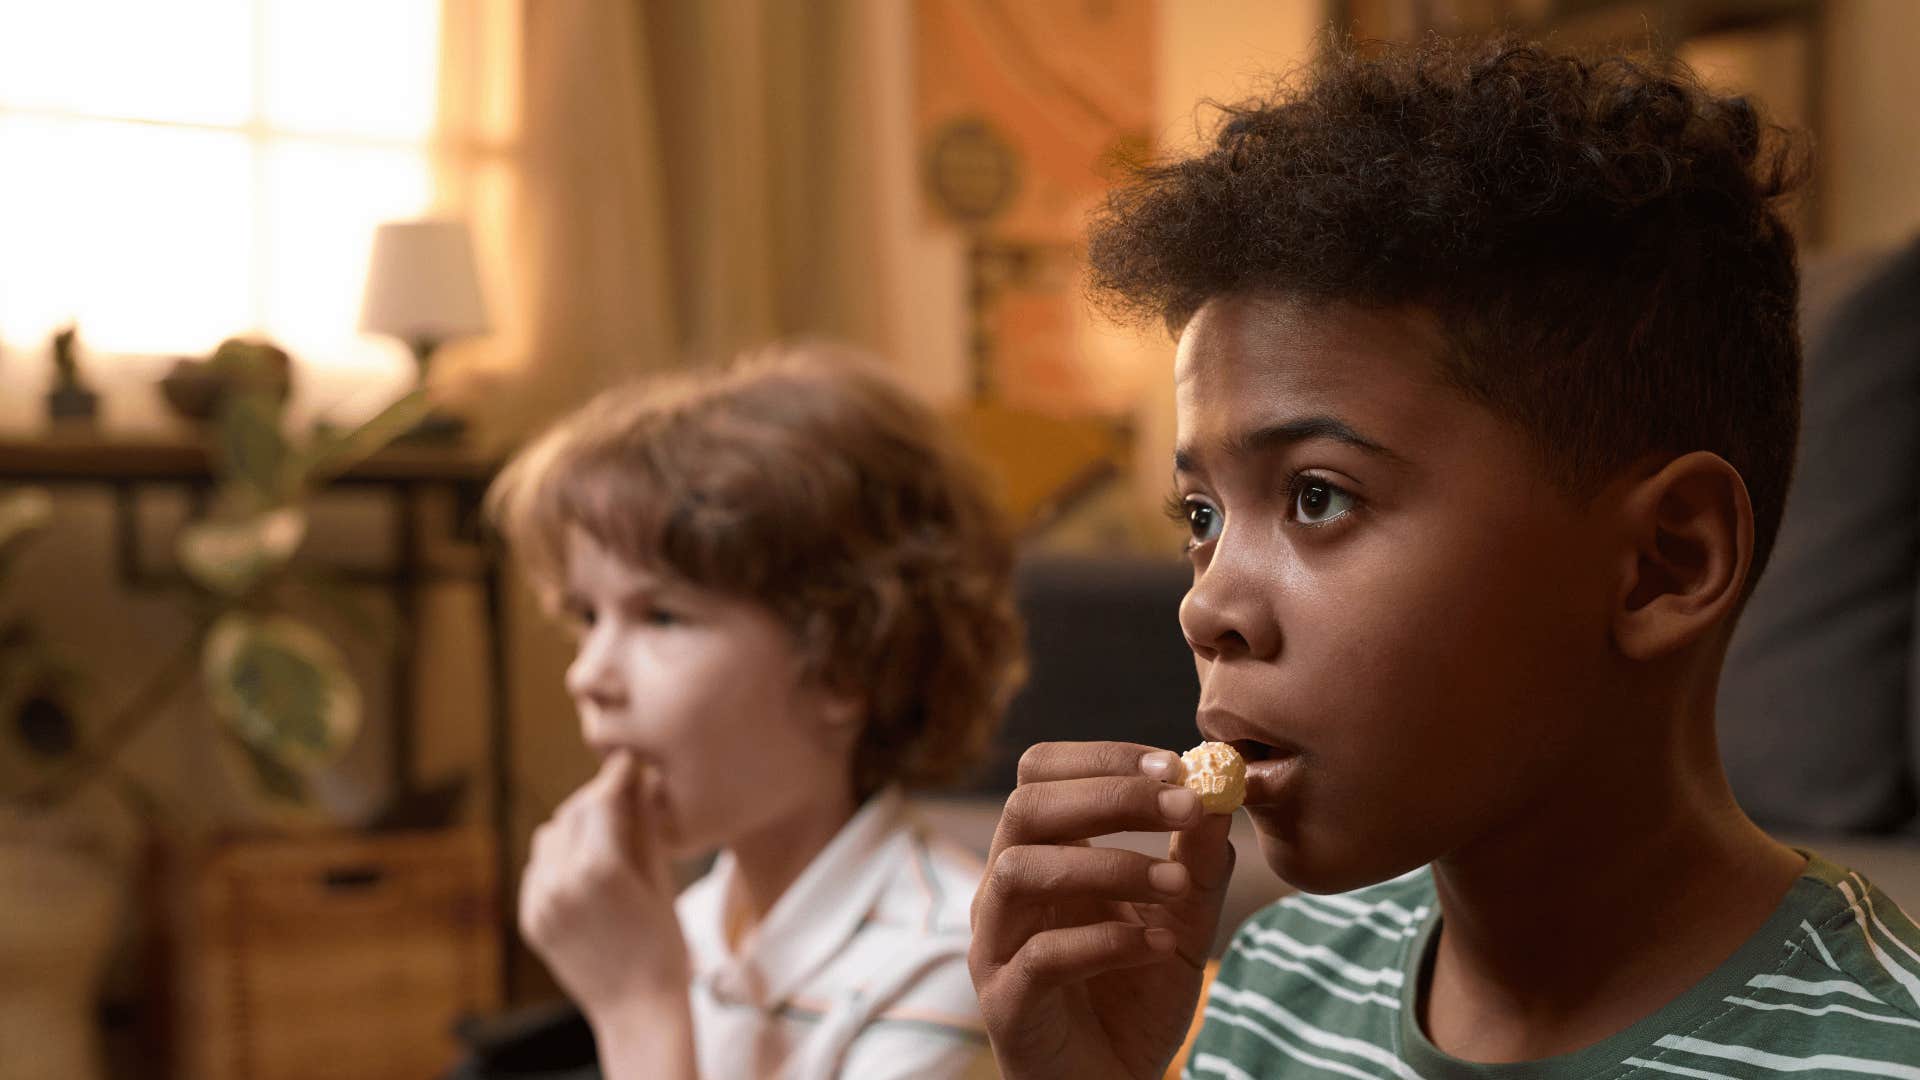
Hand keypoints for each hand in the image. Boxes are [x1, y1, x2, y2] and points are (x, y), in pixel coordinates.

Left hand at [520, 750, 687, 1017]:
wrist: (636, 1008)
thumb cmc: (664, 944)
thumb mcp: (660, 879)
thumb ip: (644, 827)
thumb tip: (641, 780)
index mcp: (600, 869)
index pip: (603, 800)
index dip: (617, 775)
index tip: (628, 758)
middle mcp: (561, 882)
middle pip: (574, 813)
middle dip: (598, 799)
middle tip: (622, 791)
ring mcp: (539, 903)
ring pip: (550, 837)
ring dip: (575, 827)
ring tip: (604, 833)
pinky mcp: (529, 920)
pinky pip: (538, 870)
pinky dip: (558, 859)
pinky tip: (585, 867)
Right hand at [968, 741, 1235, 1079]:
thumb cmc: (1135, 999)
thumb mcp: (1182, 923)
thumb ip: (1198, 863)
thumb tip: (1222, 794)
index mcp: (1040, 856)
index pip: (1042, 774)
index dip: (1104, 758)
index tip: (1177, 763)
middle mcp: (1005, 891)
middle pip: (1026, 806)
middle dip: (1111, 795)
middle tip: (1185, 804)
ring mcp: (996, 946)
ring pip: (1021, 871)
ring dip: (1108, 865)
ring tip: (1176, 881)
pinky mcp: (1005, 1003)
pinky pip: (1041, 956)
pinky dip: (1106, 942)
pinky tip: (1158, 944)